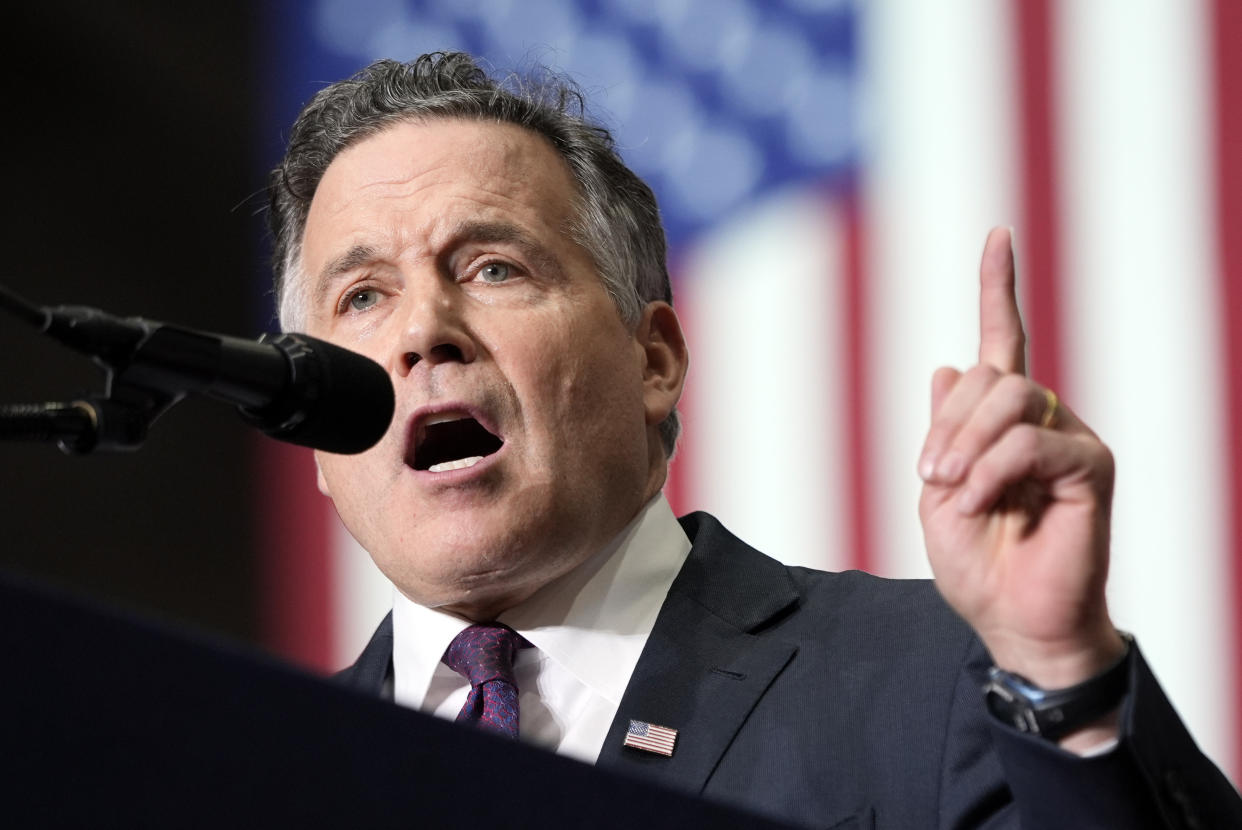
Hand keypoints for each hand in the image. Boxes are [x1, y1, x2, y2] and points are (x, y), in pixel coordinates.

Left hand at [918, 228, 1125, 702]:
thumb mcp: (938, 492)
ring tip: (952, 491)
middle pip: (992, 373)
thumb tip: (946, 363)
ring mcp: (1068, 438)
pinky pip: (1033, 441)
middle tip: (932, 476)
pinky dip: (995, 471)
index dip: (998, 288)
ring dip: (966, 444)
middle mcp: (1041, 418)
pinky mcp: (1089, 465)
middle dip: (949, 423)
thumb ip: (945, 431)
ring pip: (1011, 398)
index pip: (1003, 341)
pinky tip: (983, 502)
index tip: (997, 236)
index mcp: (1000, 421)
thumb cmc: (977, 563)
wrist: (1012, 619)